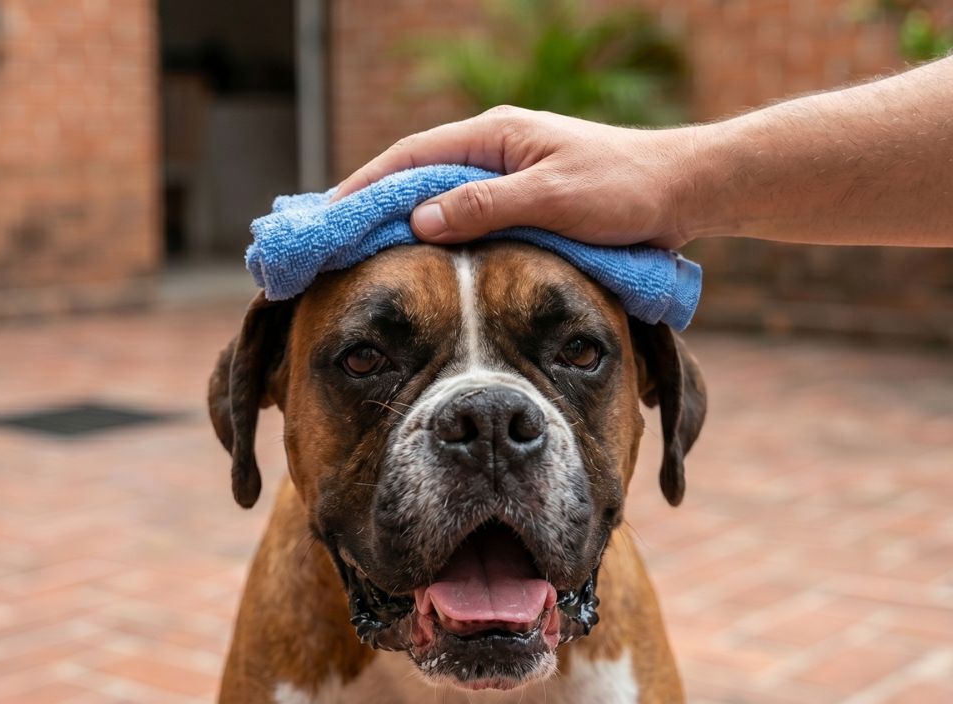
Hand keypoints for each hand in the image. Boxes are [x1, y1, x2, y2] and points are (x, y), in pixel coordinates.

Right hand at [332, 106, 701, 249]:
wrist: (682, 193)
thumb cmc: (623, 189)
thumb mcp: (552, 198)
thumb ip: (486, 206)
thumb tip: (418, 222)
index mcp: (494, 136)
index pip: (411, 157)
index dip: (365, 185)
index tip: (327, 214)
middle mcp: (494, 151)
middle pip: (417, 177)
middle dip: (373, 205)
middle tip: (333, 241)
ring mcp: (508, 176)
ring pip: (440, 198)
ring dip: (403, 222)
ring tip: (363, 254)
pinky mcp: (523, 202)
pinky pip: (467, 217)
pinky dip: (438, 235)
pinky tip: (423, 260)